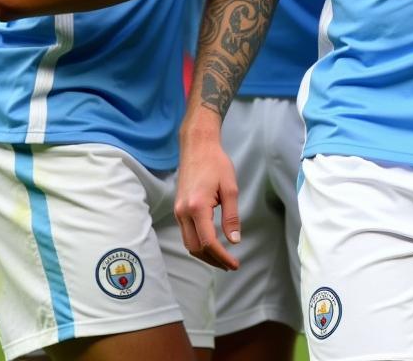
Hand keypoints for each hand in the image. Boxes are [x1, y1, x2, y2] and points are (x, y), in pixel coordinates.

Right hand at [174, 123, 240, 270]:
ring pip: (188, 244)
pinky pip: (186, 234)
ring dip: (204, 255)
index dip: (222, 257)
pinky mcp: (178, 209)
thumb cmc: (216, 164)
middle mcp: (183, 213)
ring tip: (222, 259)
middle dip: (212, 260)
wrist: (197, 147)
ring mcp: (178, 212)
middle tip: (230, 265)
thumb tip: (234, 241)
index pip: (208, 242)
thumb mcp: (230, 188)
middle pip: (195, 248)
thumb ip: (232, 216)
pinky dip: (197, 244)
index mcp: (197, 207)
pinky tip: (210, 245)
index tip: (234, 264)